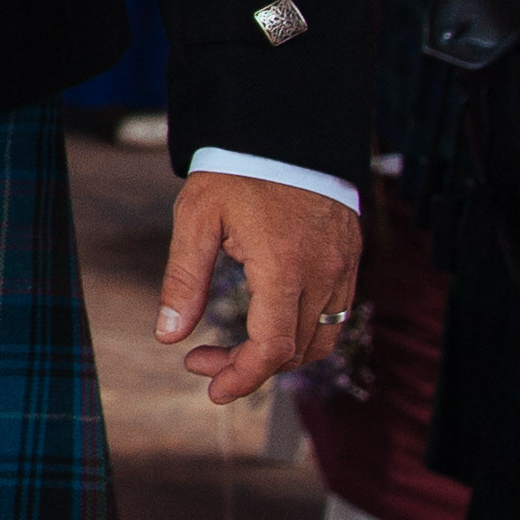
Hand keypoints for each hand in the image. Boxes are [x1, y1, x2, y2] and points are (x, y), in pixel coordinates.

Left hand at [157, 167, 366, 409]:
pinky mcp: (350, 260)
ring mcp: (343, 268)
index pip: (271, 348)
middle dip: (247, 367)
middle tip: (203, 361)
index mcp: (284, 267)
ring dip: (278, 356)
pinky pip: (336, 316)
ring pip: (320, 340)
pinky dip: (303, 333)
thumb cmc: (238, 170)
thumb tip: (168, 336)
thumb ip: (184, 280)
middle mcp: (323, 274)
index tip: (213, 389)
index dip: (242, 377)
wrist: (288, 130)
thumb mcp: (197, 218)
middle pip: (294, 351)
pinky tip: (267, 323)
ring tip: (233, 349)